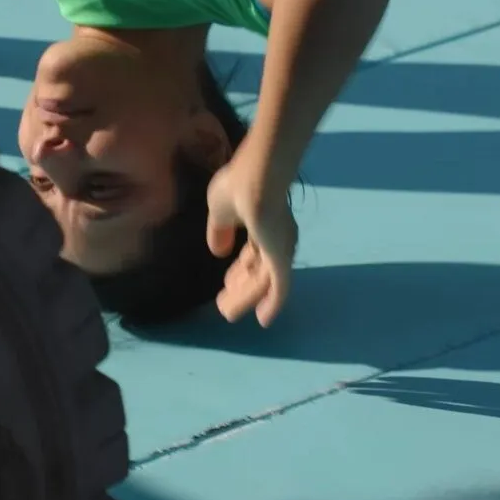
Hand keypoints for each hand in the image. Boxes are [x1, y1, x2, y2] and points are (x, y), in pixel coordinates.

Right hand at [205, 156, 297, 326]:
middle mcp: (274, 238)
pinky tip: (264, 320)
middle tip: (224, 306)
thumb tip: (217, 251)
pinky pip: (279, 287)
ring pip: (264, 283)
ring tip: (228, 314)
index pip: (251, 253)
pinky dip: (273, 304)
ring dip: (245, 299)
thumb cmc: (237, 186)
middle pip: (257, 270)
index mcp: (261, 223)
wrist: (256, 179)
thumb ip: (219, 231)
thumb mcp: (219, 209)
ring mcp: (280, 249)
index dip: (239, 270)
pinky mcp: (282, 258)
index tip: (226, 284)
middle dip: (241, 288)